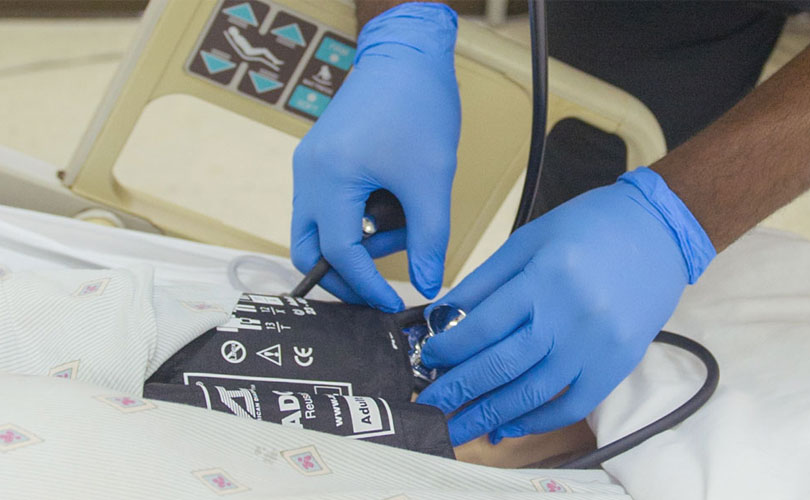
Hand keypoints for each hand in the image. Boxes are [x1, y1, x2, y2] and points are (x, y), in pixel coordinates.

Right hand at [291, 3, 459, 311]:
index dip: (366, 285)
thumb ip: (429, 238)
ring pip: (319, 228)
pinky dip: (357, 220)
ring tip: (405, 226)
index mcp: (329, 178)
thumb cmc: (418, 107)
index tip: (390, 304)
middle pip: (307, 248)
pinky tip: (394, 207)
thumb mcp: (431, 180)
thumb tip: (429, 284)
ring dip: (359, 242)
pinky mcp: (322, 159)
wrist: (408, 56)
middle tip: (377, 290)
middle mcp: (308, 174)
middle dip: (342, 276)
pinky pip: (330, 206)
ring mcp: (311, 165)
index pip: (337, 253)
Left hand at [416, 168, 715, 444]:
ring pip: (532, 392)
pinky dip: (538, 420)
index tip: (427, 361)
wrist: (660, 230)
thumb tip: (442, 318)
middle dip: (458, 391)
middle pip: (502, 365)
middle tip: (429, 408)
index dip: (449, 349)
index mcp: (545, 276)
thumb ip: (486, 281)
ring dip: (490, 414)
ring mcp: (598, 344)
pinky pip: (573, 404)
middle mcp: (571, 314)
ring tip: (459, 428)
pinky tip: (508, 425)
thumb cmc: (591, 227)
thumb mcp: (530, 239)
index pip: (484, 325)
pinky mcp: (618, 363)